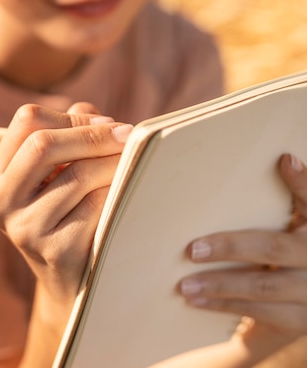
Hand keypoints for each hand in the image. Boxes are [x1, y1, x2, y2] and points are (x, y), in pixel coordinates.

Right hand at [0, 102, 132, 307]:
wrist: (74, 279)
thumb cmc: (72, 208)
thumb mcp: (62, 168)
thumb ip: (73, 131)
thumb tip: (98, 116)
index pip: (27, 121)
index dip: (72, 117)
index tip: (108, 122)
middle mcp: (0, 201)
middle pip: (42, 144)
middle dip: (93, 134)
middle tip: (129, 134)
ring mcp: (24, 228)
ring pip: (78, 175)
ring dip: (114, 162)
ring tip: (133, 161)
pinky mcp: (55, 251)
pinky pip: (97, 205)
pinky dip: (118, 191)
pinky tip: (127, 191)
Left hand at [179, 153, 306, 351]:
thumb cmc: (293, 245)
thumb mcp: (298, 219)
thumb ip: (294, 197)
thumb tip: (282, 159)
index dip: (302, 181)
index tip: (284, 160)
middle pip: (274, 248)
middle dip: (231, 248)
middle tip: (191, 250)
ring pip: (265, 287)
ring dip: (221, 286)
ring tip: (185, 285)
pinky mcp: (304, 320)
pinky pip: (263, 315)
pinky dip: (227, 307)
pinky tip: (198, 302)